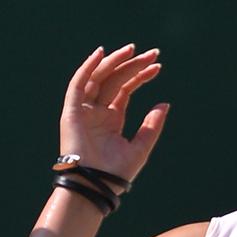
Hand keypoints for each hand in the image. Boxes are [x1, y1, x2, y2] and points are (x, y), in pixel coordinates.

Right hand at [59, 43, 168, 181]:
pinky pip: (78, 84)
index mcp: (112, 118)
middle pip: (115, 79)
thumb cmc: (116, 172)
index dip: (141, 75)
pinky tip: (101, 54)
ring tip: (132, 50)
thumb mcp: (140, 147)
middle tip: (153, 53)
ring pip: (99, 77)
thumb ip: (152, 125)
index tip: (158, 66)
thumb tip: (165, 103)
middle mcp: (97, 111)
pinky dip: (88, 68)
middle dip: (133, 65)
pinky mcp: (71, 111)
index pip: (126, 89)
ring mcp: (83, 110)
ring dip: (114, 61)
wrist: (96, 185)